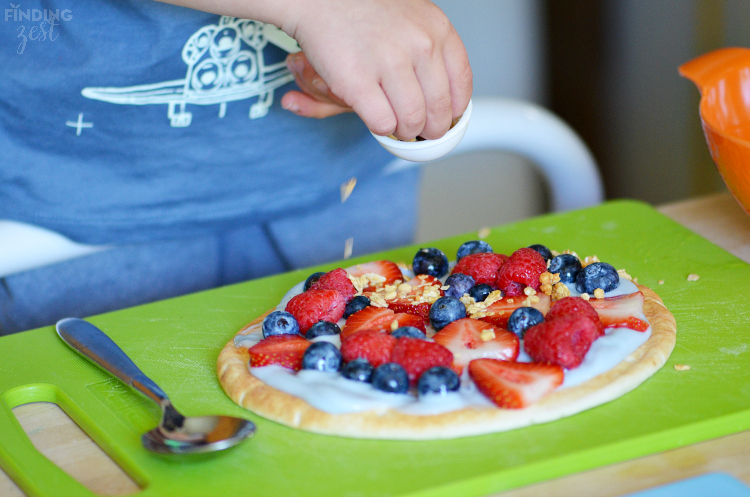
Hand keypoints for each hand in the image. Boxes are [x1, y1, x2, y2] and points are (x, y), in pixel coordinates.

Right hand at [279, 0, 471, 140]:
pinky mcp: (358, 82)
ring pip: (412, 121)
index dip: (454, 111)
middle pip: (439, 109)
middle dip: (431, 129)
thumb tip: (444, 96)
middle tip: (421, 132)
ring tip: (397, 127)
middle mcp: (419, 45)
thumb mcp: (414, 18)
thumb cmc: (365, 8)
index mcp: (437, 30)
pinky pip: (382, 123)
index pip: (460, 85)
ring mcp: (389, 63)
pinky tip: (377, 119)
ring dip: (405, 132)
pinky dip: (381, 128)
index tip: (447, 119)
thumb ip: (431, 50)